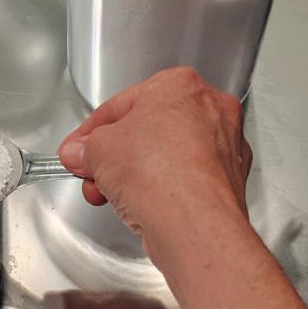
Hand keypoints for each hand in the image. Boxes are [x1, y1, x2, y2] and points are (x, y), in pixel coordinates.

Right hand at [57, 66, 251, 261]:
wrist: (194, 223)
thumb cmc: (161, 173)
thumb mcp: (98, 150)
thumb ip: (85, 148)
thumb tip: (82, 153)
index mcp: (181, 85)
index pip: (124, 103)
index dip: (92, 130)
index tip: (79, 148)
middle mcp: (211, 110)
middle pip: (148, 130)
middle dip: (115, 156)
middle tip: (94, 173)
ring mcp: (225, 147)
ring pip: (168, 157)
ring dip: (137, 175)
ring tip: (115, 194)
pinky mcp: (228, 182)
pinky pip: (185, 181)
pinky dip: (165, 191)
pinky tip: (145, 206)